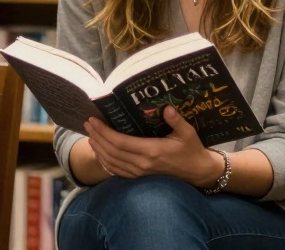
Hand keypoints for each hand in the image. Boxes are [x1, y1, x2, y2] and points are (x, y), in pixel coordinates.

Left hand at [85, 106, 224, 187]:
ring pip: (112, 162)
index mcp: (152, 151)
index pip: (120, 142)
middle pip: (112, 151)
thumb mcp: (188, 132)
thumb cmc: (192, 149)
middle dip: (97, 137)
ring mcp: (140, 172)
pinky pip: (117, 171)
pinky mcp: (140, 177)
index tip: (94, 120)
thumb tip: (167, 108)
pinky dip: (105, 162)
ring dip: (98, 149)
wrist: (197, 172)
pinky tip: (100, 153)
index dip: (104, 132)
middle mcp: (142, 164)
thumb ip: (177, 120)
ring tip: (90, 135)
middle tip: (87, 124)